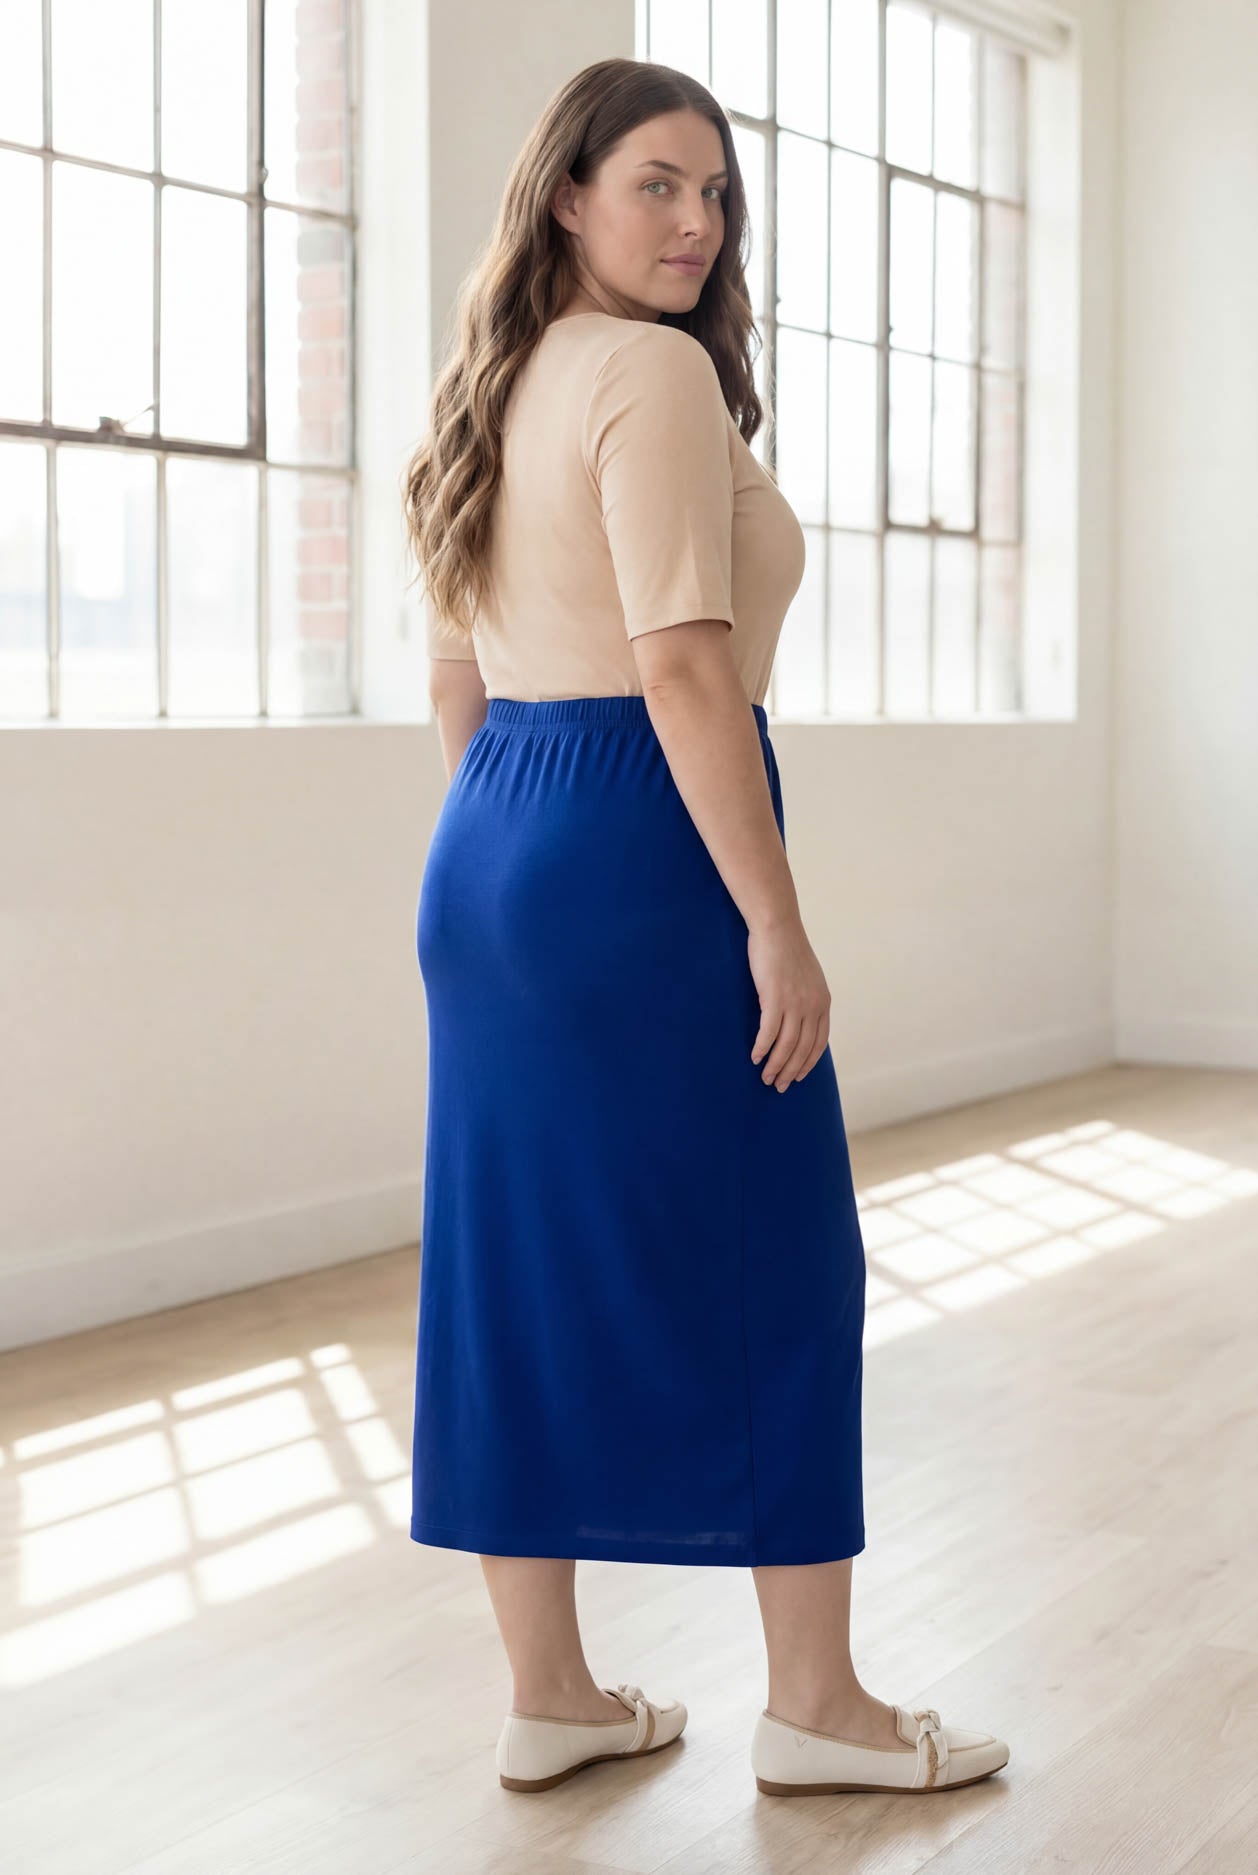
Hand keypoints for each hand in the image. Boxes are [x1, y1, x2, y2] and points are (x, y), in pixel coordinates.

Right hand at [747, 917, 830, 1090]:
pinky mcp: (775, 999)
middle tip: (778, 1086)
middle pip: (802, 1049)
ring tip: (766, 1078)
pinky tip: (755, 1057)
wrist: (777, 927)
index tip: (798, 1077)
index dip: (808, 1063)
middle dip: (791, 1071)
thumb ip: (807, 998)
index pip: (819, 1042)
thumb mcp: (807, 977)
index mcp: (823, 1002)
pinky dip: (763, 1048)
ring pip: (786, 1045)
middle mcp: (813, 1006)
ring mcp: (795, 1003)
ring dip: (776, 1066)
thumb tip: (799, 1019)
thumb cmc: (787, 950)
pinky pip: (769, 1032)